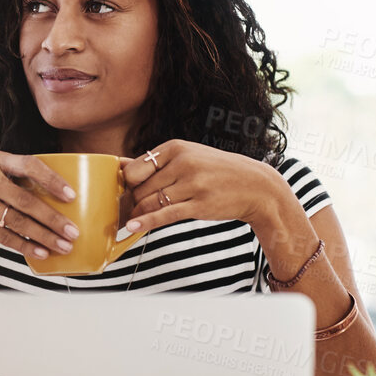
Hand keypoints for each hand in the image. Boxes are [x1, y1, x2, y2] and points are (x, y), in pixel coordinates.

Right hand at [0, 151, 82, 259]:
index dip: (52, 180)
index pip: (29, 166)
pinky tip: (41, 253)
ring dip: (44, 236)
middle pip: (26, 200)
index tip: (71, 196)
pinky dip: (24, 246)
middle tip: (74, 231)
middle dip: (53, 218)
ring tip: (64, 246)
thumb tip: (56, 196)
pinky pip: (3, 236)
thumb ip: (14, 177)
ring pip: (17, 222)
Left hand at [116, 140, 292, 241]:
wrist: (256, 186)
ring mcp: (193, 184)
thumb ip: (155, 162)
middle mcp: (183, 163)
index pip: (134, 169)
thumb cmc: (216, 172)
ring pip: (150, 203)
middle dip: (133, 202)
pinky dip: (145, 222)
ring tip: (134, 219)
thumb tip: (119, 166)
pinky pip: (165, 215)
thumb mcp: (187, 156)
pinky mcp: (200, 205)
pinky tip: (132, 227)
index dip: (127, 185)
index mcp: (176, 148)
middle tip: (131, 210)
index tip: (128, 193)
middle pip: (140, 189)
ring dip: (139, 214)